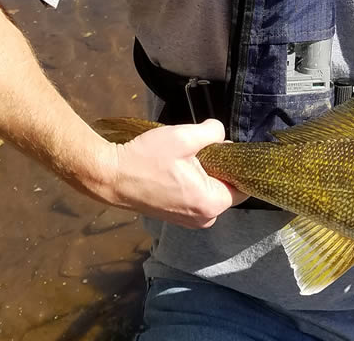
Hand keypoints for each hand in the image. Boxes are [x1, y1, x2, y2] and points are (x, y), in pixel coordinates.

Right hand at [99, 119, 248, 227]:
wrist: (110, 177)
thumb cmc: (145, 159)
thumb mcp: (183, 137)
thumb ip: (212, 132)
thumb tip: (221, 134)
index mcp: (210, 204)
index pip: (243, 186)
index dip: (237, 165)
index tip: (224, 149)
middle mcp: (203, 219)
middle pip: (228, 189)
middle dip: (219, 168)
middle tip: (200, 150)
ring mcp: (189, 221)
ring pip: (211, 192)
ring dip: (205, 174)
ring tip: (185, 159)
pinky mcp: (176, 217)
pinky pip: (197, 197)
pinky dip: (193, 183)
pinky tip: (177, 169)